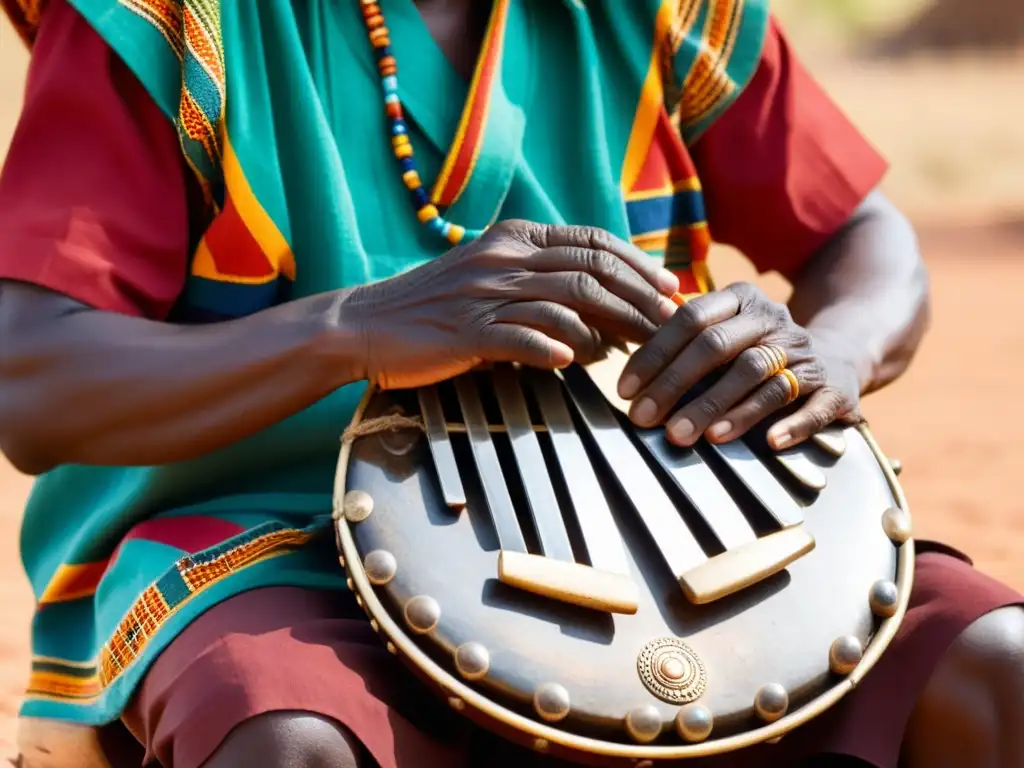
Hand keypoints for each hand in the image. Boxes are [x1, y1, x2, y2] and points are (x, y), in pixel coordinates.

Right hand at [343, 220, 679, 388]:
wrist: (367, 323)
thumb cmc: (435, 306)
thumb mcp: (489, 278)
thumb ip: (540, 284)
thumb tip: (601, 315)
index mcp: (515, 239)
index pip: (593, 241)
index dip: (637, 263)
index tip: (668, 286)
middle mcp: (505, 258)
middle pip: (591, 270)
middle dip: (639, 295)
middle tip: (669, 320)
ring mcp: (486, 294)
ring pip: (567, 302)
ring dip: (611, 327)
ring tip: (637, 349)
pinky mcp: (467, 331)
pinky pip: (520, 337)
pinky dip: (553, 348)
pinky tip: (574, 361)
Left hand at [616, 282, 862, 449]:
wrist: (837, 358)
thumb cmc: (756, 353)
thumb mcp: (723, 335)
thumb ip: (681, 346)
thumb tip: (627, 379)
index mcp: (740, 300)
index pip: (690, 320)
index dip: (654, 356)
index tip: (625, 391)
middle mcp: (773, 320)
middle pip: (719, 347)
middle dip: (677, 385)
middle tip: (646, 420)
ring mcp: (805, 353)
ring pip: (760, 375)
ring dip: (721, 407)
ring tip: (689, 436)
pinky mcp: (835, 387)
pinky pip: (815, 404)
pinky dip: (793, 423)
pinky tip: (771, 443)